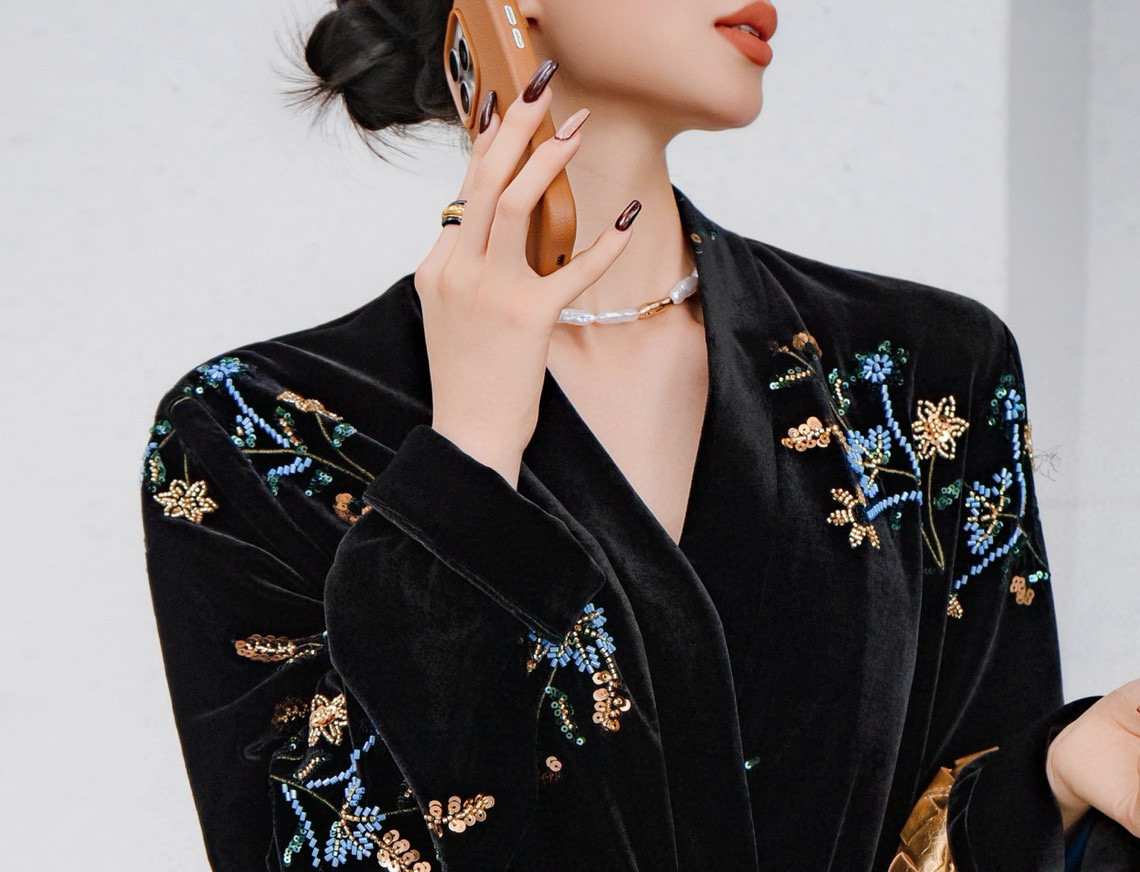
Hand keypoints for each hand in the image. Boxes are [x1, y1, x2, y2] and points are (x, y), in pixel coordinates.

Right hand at [413, 71, 639, 484]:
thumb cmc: (468, 381)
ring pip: (513, 204)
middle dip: (514, 127)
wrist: (468, 437)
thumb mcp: (452, 315)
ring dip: (546, 159)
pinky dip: (603, 244)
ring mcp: (490, 292)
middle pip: (483, 179)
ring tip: (573, 129)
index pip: (465, 193)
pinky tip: (627, 218)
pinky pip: (571, 269)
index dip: (490, 146)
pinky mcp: (528, 319)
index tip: (511, 112)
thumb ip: (466, 270)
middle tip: (541, 91)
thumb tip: (491, 232)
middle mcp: (457, 271)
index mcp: (437, 268)